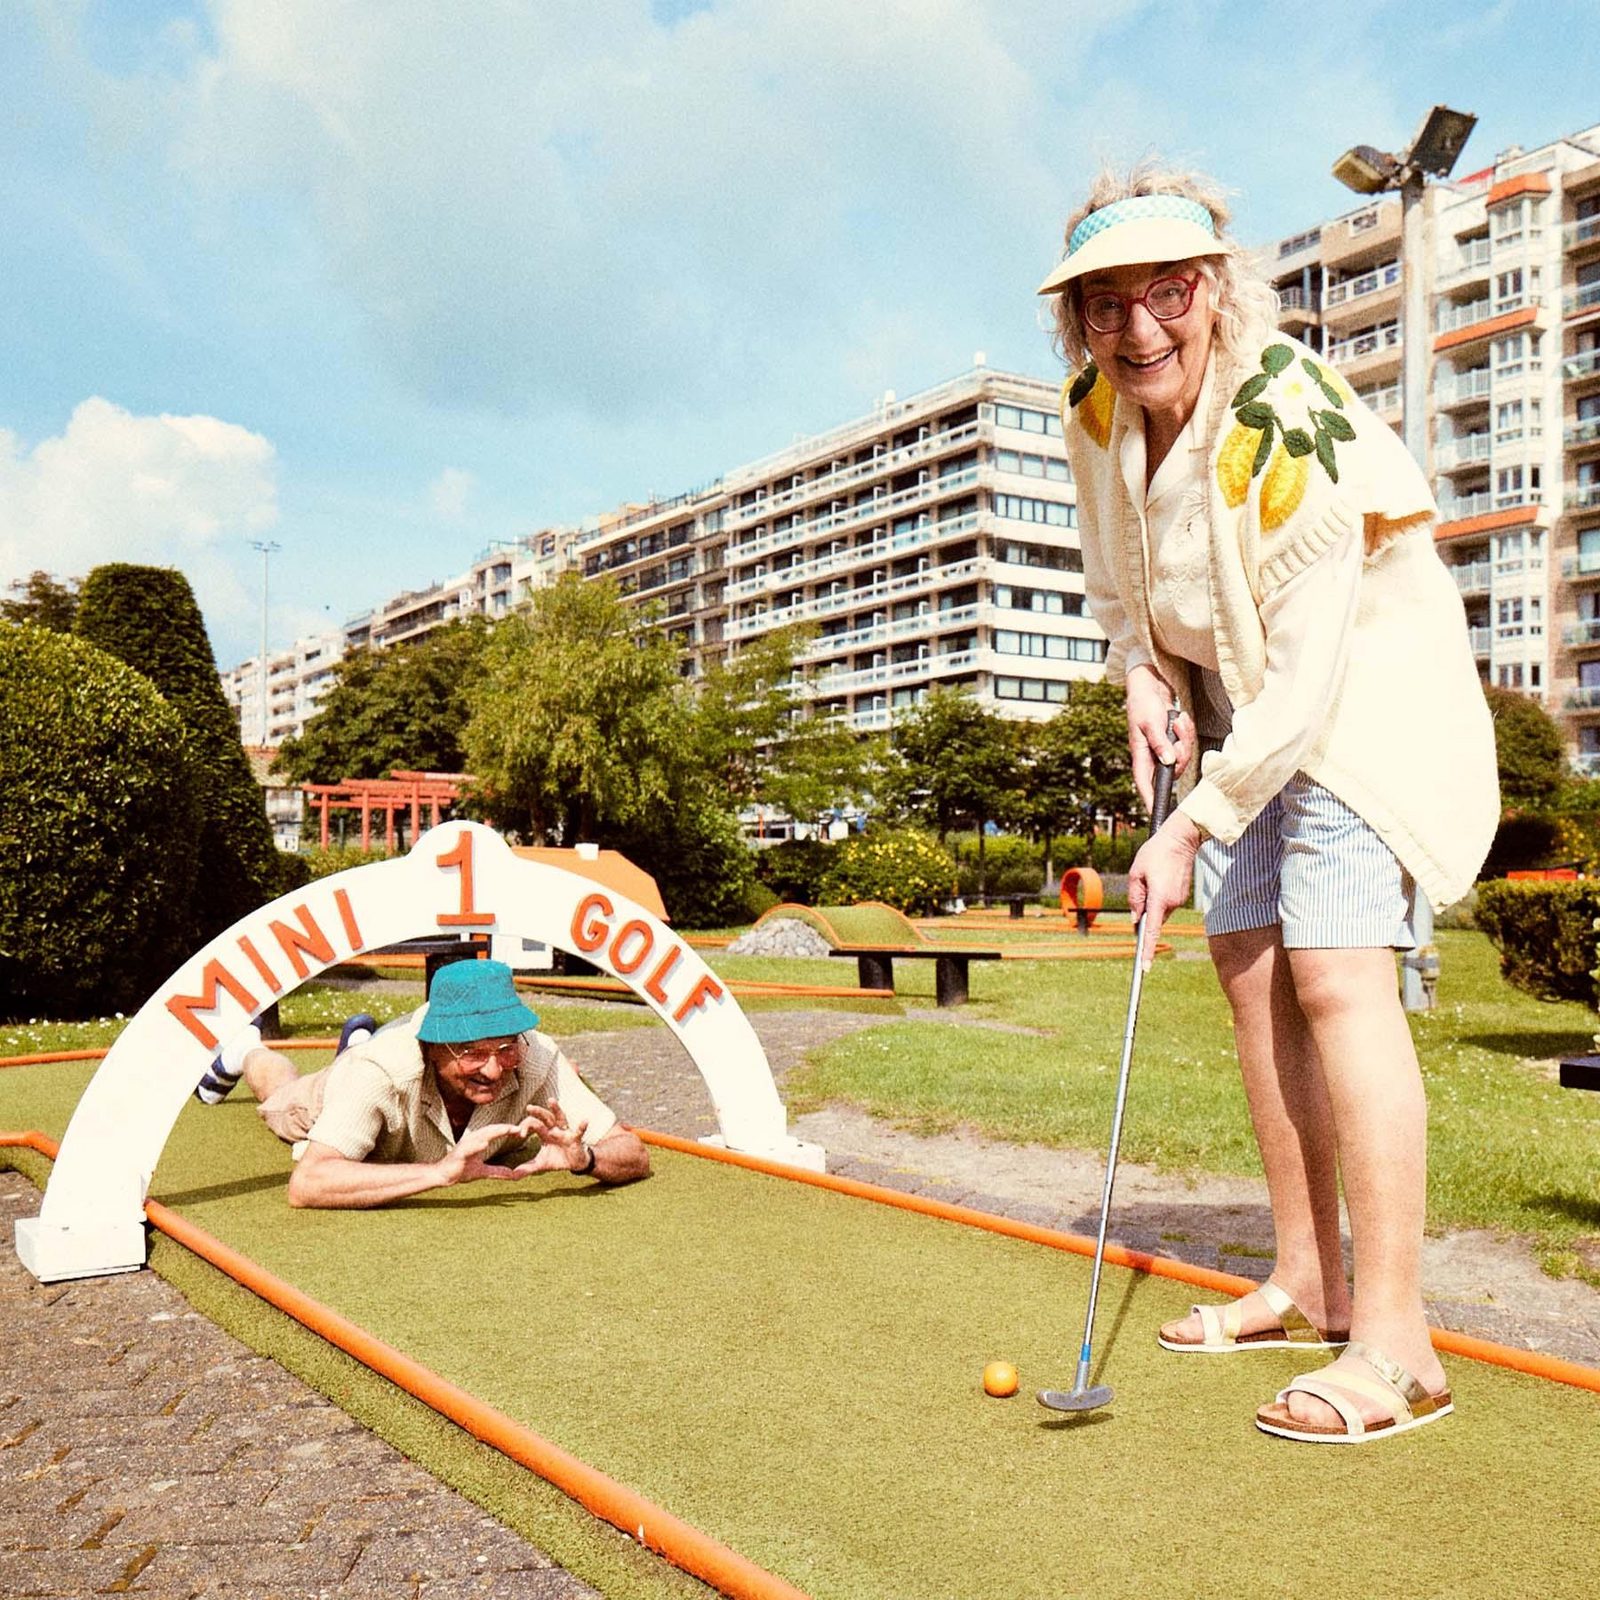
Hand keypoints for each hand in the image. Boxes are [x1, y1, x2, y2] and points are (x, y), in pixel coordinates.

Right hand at [440, 1117, 542, 1185]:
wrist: (443, 1176)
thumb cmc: (461, 1170)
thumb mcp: (483, 1172)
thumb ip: (497, 1171)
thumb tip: (513, 1175)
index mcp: (478, 1141)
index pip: (496, 1132)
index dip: (508, 1130)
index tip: (522, 1131)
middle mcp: (472, 1139)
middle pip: (491, 1130)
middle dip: (505, 1128)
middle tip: (520, 1128)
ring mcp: (465, 1145)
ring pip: (481, 1136)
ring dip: (494, 1132)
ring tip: (508, 1129)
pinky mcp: (459, 1153)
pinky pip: (469, 1148)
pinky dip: (477, 1145)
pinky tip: (485, 1143)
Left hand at [507, 1100, 592, 1175]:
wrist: (574, 1163)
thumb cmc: (557, 1159)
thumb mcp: (541, 1164)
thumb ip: (527, 1168)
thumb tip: (512, 1176)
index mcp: (544, 1133)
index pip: (533, 1125)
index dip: (525, 1127)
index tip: (519, 1135)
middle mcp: (554, 1129)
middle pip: (545, 1117)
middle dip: (537, 1112)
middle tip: (529, 1107)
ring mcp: (565, 1132)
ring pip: (560, 1118)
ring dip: (556, 1109)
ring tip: (551, 1101)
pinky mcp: (575, 1138)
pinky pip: (579, 1131)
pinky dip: (582, 1126)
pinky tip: (585, 1121)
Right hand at [1125, 664, 1193, 810]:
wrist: (1150, 686)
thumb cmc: (1143, 703)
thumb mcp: (1150, 722)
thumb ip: (1159, 742)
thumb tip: (1167, 762)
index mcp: (1141, 754)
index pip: (1145, 783)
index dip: (1150, 799)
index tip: (1156, 812)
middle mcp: (1153, 755)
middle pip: (1173, 770)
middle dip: (1182, 753)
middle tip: (1178, 731)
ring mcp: (1164, 749)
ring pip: (1183, 757)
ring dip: (1185, 737)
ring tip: (1178, 720)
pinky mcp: (1173, 741)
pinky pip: (1187, 744)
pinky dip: (1187, 731)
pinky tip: (1180, 718)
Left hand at [1127, 814, 1200, 969]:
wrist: (1182, 839)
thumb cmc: (1155, 853)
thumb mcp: (1136, 873)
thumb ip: (1134, 897)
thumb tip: (1135, 919)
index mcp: (1159, 900)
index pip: (1151, 932)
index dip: (1146, 951)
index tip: (1144, 968)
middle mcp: (1171, 904)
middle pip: (1151, 919)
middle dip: (1142, 912)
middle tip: (1141, 886)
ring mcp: (1178, 901)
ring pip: (1158, 911)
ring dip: (1150, 901)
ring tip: (1150, 876)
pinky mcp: (1181, 896)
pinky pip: (1165, 904)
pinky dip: (1157, 897)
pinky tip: (1158, 877)